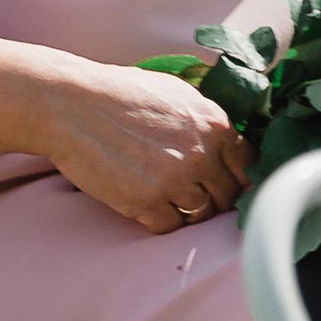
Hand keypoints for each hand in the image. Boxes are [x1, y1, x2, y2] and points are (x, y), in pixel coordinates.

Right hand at [31, 60, 250, 234]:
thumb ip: (207, 121)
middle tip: (196, 193)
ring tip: (170, 197)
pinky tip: (150, 205)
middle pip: (227, 195)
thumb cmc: (122, 94)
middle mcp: (201, 154)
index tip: (225, 181)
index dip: (237, 176)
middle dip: (215, 197)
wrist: (72, 105)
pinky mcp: (145, 202)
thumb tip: (229, 145)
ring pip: (201, 214)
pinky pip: (170, 227)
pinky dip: (162, 220)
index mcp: (215, 125)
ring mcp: (174, 181)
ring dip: (189, 211)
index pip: (247, 165)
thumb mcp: (178, 93)